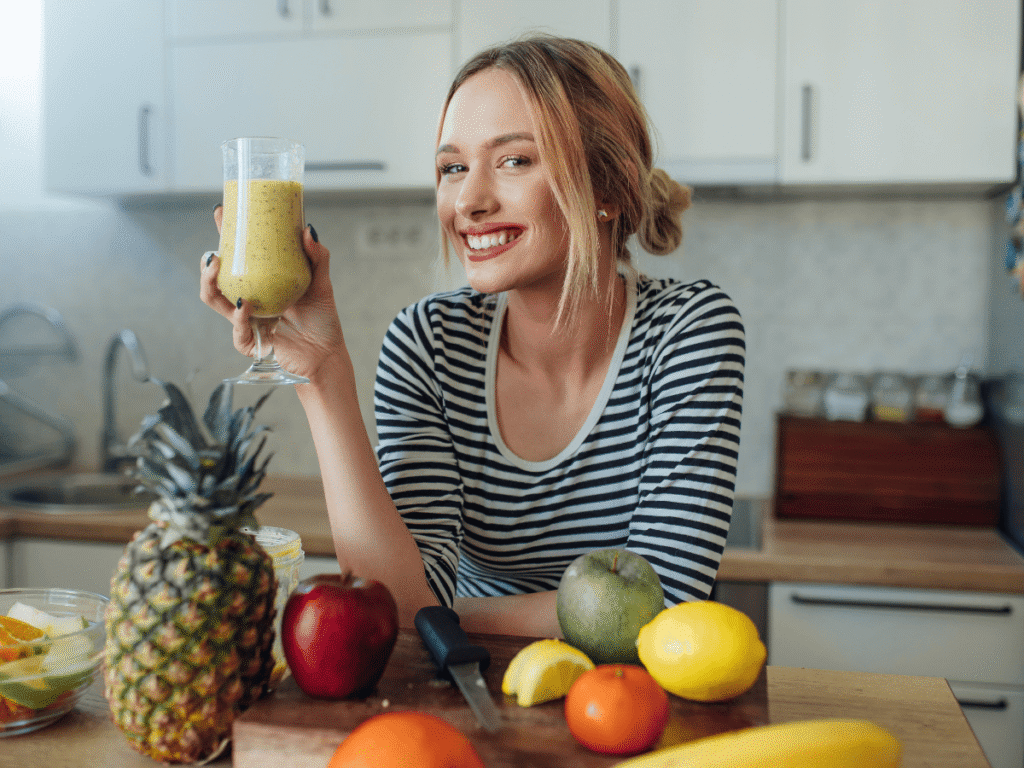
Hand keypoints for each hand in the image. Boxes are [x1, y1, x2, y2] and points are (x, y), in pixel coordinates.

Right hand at [199, 206, 344, 381]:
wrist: (327, 354)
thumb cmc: (322, 320)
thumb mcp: (321, 283)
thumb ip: (317, 257)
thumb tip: (307, 230)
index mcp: (262, 284)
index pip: (239, 257)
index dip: (227, 236)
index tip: (221, 214)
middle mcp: (250, 300)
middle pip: (218, 280)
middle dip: (208, 265)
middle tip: (213, 253)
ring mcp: (248, 320)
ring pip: (217, 302)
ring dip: (211, 286)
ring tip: (217, 268)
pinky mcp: (252, 341)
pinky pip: (238, 329)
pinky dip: (239, 317)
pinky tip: (243, 305)